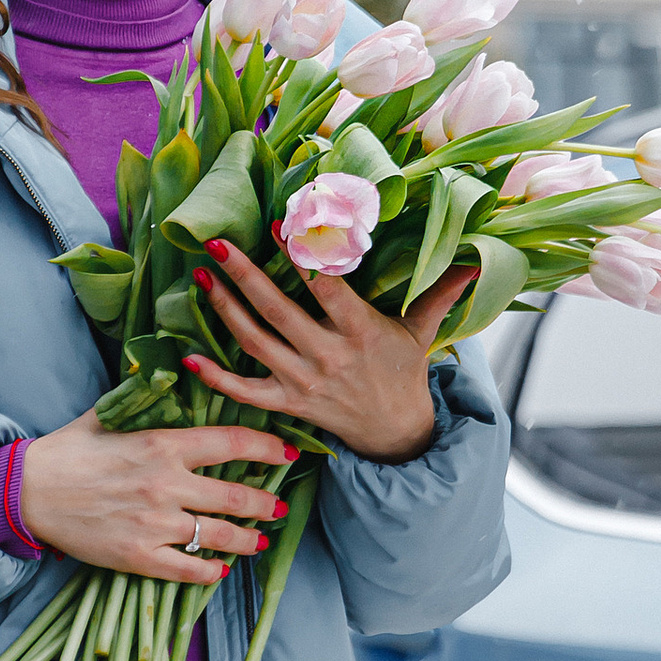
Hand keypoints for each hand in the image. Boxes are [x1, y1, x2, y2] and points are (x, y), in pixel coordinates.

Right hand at [15, 408, 297, 585]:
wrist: (27, 492)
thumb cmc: (68, 450)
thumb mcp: (109, 415)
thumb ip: (145, 401)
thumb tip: (173, 373)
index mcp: (163, 444)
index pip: (233, 443)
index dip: (267, 447)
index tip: (286, 452)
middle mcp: (166, 485)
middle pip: (237, 497)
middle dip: (266, 503)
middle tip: (279, 507)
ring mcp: (155, 524)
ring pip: (220, 537)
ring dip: (247, 541)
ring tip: (258, 541)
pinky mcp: (139, 557)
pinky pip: (189, 570)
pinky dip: (209, 572)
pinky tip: (217, 570)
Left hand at [188, 240, 473, 463]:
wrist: (395, 434)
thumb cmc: (403, 372)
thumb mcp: (422, 331)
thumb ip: (439, 292)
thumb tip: (474, 260)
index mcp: (361, 333)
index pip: (327, 289)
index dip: (302, 257)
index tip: (280, 225)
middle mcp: (328, 357)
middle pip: (279, 312)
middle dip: (245, 276)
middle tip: (216, 243)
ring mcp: (303, 383)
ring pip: (255, 343)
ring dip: (224, 309)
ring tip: (201, 275)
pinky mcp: (287, 404)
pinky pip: (244, 391)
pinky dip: (215, 377)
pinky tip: (187, 355)